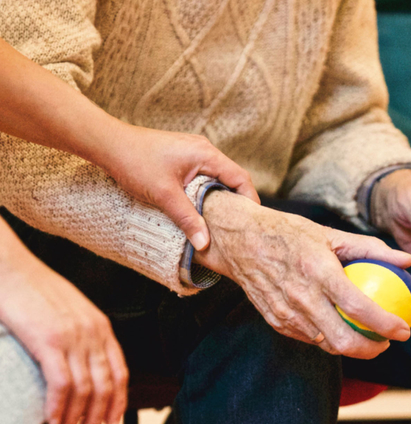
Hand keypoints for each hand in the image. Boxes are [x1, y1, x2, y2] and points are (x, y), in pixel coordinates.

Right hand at [0, 219, 128, 423]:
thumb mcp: (72, 311)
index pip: (120, 371)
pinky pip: (62, 384)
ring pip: (86, 389)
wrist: (13, 268)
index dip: (118, 401)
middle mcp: (93, 333)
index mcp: (101, 326)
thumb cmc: (37, 289)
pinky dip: (59, 407)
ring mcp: (73, 337)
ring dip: (77, 418)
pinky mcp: (49, 340)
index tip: (112, 421)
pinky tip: (52, 420)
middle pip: (106, 385)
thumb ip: (83, 335)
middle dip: (99, 416)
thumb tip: (82, 364)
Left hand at [95, 124, 259, 250]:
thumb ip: (188, 219)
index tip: (252, 222)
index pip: (240, 178)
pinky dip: (207, 192)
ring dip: (220, 198)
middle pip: (231, 178)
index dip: (250, 200)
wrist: (109, 144)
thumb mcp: (164, 195)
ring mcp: (193, 152)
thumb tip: (205, 244)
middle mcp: (204, 150)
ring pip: (217, 178)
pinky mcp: (182, 158)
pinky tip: (201, 208)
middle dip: (236, 202)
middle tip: (238, 226)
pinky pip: (204, 176)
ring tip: (221, 221)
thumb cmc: (136, 162)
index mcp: (206, 154)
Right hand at [194, 191, 410, 358]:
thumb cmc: (287, 233)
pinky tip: (335, 326)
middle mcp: (301, 297)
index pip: (359, 308)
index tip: (403, 330)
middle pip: (343, 340)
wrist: (241, 241)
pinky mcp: (275, 320)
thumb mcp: (329, 233)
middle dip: (372, 349)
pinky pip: (307, 338)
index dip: (386, 325)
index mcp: (318, 271)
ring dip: (350, 346)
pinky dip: (326, 337)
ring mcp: (285, 313)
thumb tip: (405, 260)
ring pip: (325, 344)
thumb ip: (370, 248)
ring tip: (363, 336)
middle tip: (385, 342)